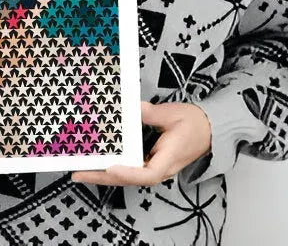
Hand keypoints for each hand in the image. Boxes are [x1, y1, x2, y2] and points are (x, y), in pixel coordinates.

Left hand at [70, 100, 211, 186]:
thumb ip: (151, 113)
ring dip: (105, 174)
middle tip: (78, 173)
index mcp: (168, 158)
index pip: (147, 174)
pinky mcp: (152, 163)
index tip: (110, 167)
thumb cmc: (194, 123)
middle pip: (130, 179)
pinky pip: (131, 168)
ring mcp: (155, 167)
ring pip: (128, 177)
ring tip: (82, 170)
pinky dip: (114, 167)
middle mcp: (160, 168)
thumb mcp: (173, 114)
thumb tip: (132, 107)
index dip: (128, 173)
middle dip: (103, 177)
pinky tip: (100, 162)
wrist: (209, 129)